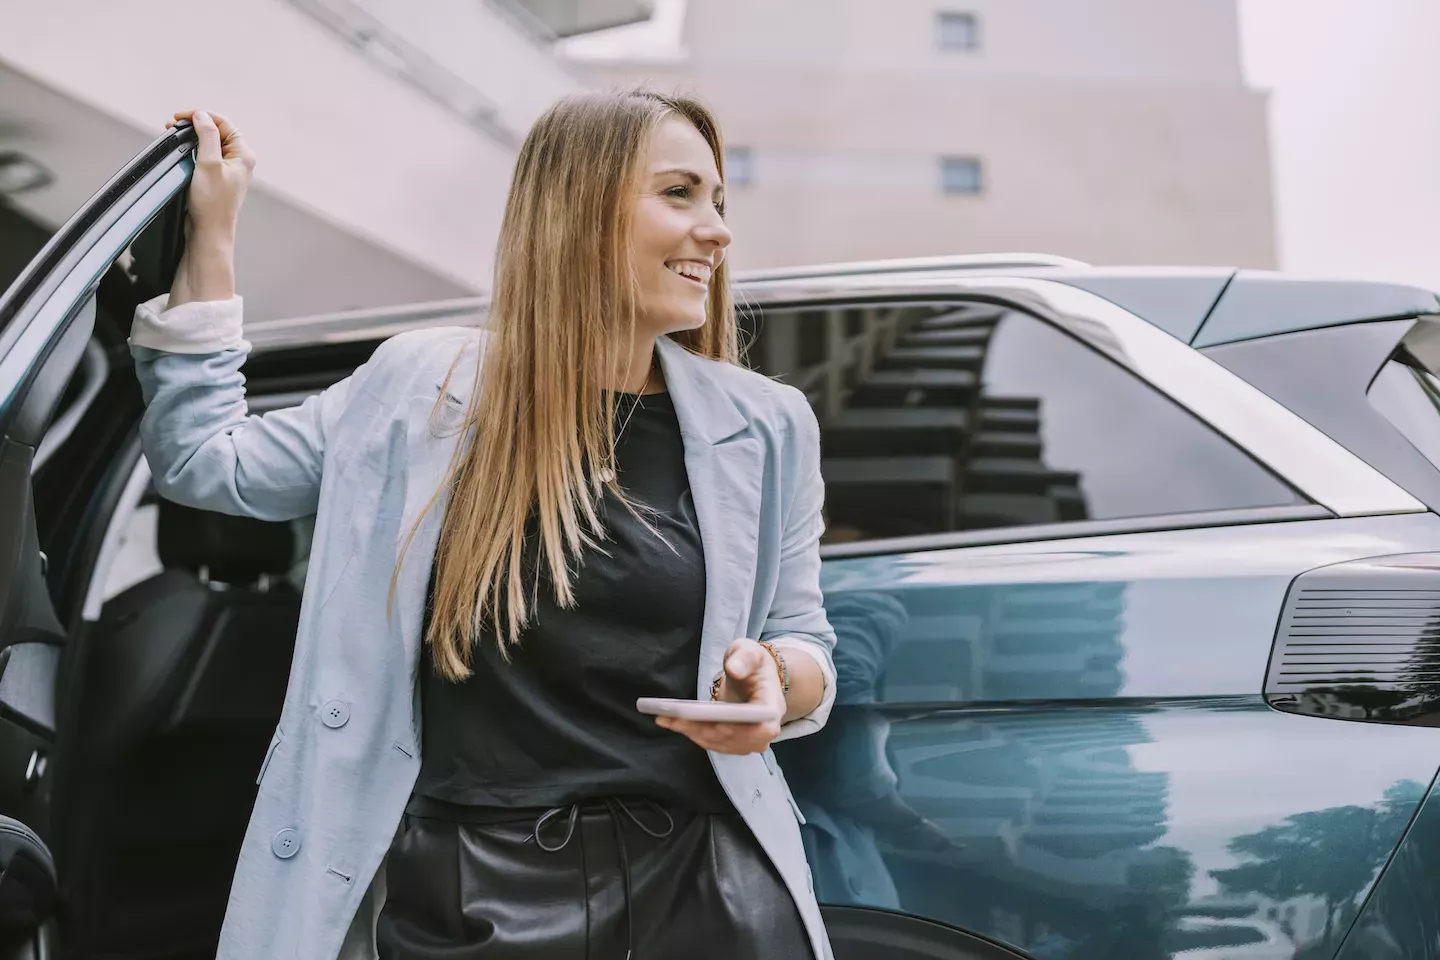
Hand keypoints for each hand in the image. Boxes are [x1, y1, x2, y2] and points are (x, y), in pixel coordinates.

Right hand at [166, 109, 254, 240]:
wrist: (209, 232)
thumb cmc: (212, 203)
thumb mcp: (209, 164)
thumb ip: (207, 136)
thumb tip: (202, 116)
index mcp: (243, 155)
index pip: (223, 123)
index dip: (201, 116)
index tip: (179, 117)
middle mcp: (238, 160)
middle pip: (215, 131)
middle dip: (194, 125)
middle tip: (172, 125)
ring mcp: (228, 169)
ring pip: (208, 143)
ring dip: (191, 137)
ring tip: (173, 135)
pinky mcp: (216, 177)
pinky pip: (204, 155)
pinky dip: (191, 149)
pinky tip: (179, 150)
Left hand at [656, 638, 784, 754]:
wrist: (753, 677)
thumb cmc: (752, 662)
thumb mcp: (750, 651)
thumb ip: (744, 657)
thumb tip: (734, 669)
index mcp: (772, 705)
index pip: (763, 728)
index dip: (738, 730)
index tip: (713, 721)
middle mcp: (765, 728)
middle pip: (736, 739)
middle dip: (704, 730)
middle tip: (674, 718)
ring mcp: (750, 739)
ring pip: (721, 743)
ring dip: (693, 733)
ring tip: (667, 719)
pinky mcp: (735, 742)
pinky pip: (714, 743)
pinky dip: (693, 734)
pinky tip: (673, 723)